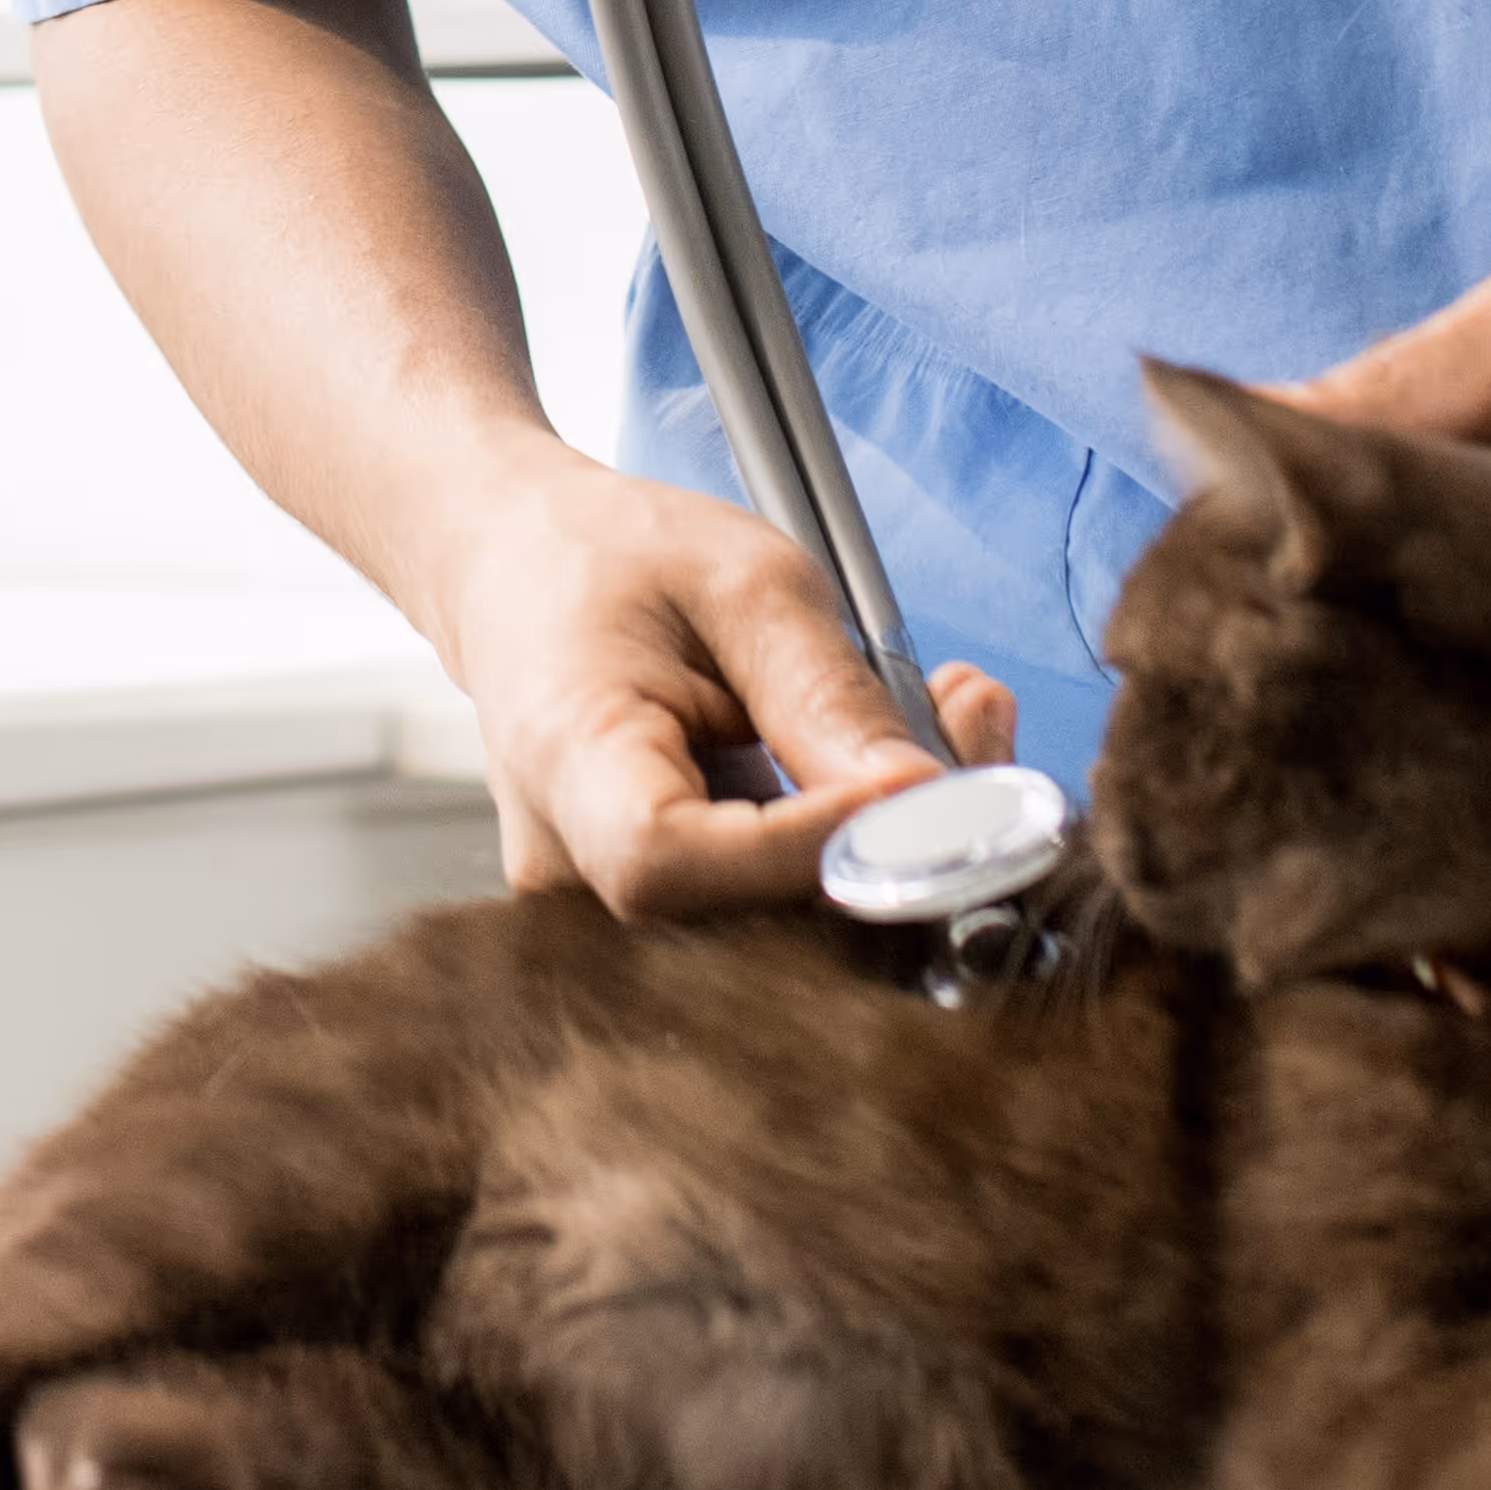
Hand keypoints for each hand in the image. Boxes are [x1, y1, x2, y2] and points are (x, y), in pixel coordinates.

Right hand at [425, 440, 1014, 917]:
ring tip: (943, 718)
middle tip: (971, 723)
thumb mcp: (745, 583)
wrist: (520, 566)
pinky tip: (894, 766)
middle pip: (745, 925)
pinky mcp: (661, 919)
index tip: (912, 786)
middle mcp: (570, 871)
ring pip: (781, 932)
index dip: (804, 845)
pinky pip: (774, 917)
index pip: (669, 860)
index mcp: (565, 764)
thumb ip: (828, 698)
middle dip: (890, 844)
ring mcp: (607, 912)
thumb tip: (930, 806)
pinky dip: (857, 853)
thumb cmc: (615, 557)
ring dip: (894, 847)